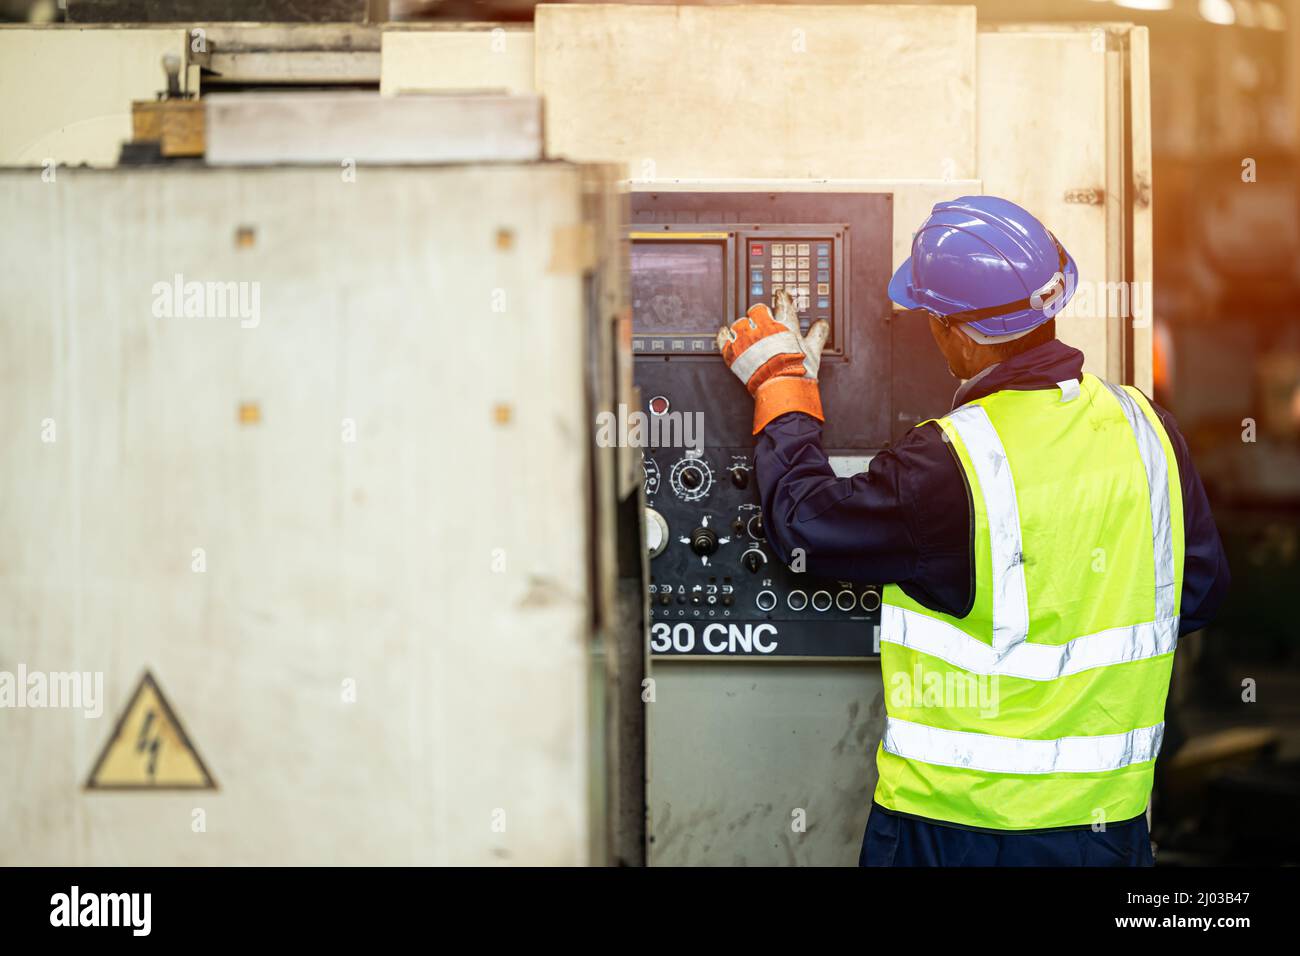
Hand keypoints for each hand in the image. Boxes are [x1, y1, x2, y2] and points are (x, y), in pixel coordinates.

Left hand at [717, 289, 829, 433]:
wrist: (783, 387)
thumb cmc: (799, 371)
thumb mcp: (814, 351)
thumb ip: (817, 335)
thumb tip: (822, 324)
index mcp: (785, 326)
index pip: (782, 304)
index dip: (781, 298)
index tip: (779, 294)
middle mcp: (765, 329)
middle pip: (757, 310)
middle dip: (758, 312)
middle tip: (759, 315)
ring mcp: (748, 339)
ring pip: (740, 323)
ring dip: (742, 326)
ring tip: (744, 330)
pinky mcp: (735, 352)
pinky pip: (724, 338)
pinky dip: (723, 335)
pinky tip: (724, 332)